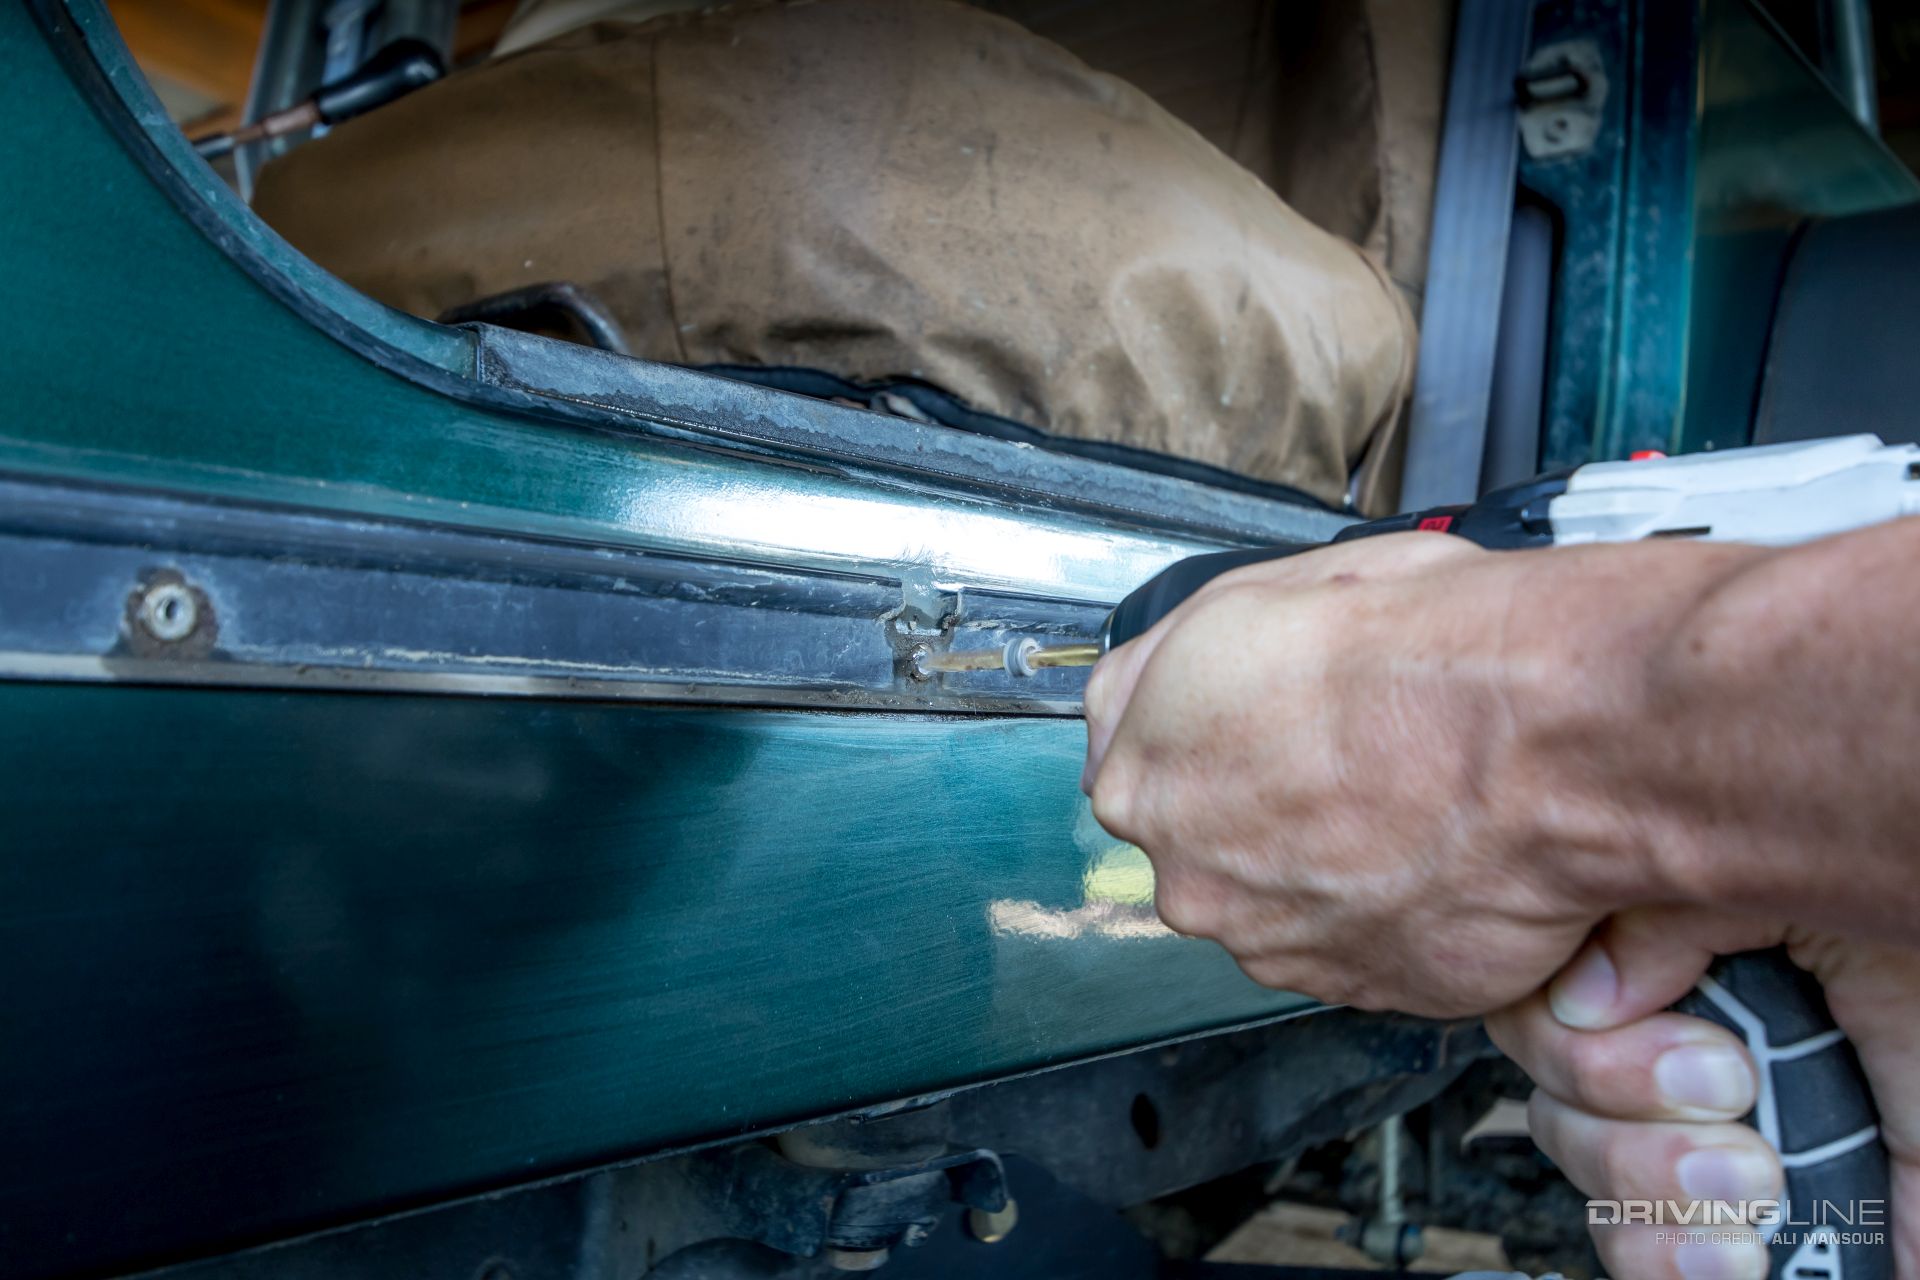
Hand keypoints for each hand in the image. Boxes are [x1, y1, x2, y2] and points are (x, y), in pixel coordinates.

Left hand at [1080, 532, 1679, 1015]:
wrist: (1546, 743)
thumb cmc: (1429, 655)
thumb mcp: (1270, 592)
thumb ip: (1191, 657)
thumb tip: (1184, 670)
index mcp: (1143, 771)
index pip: (1135, 757)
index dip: (1211, 731)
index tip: (1262, 721)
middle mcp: (1188, 872)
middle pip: (1207, 838)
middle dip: (1267, 802)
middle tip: (1351, 759)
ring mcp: (1270, 942)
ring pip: (1281, 898)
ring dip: (1328, 863)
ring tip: (1411, 805)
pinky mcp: (1356, 989)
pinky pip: (1358, 944)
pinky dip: (1391, 911)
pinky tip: (1440, 855)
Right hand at [1486, 909, 1919, 1279]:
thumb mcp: (1823, 910)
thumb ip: (1690, 910)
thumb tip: (1589, 987)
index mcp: (1701, 951)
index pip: (1552, 977)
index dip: (1582, 1024)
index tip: (1698, 1045)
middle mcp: (1685, 1036)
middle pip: (1547, 1071)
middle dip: (1624, 1097)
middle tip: (1733, 1093)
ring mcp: (1696, 1137)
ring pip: (1572, 1159)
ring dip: (1655, 1180)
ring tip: (1759, 1181)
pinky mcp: (1721, 1227)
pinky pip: (1625, 1248)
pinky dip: (1665, 1253)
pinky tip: (1740, 1244)